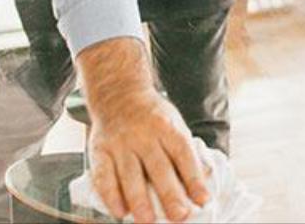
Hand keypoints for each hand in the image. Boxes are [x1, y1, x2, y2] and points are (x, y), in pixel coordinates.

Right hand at [79, 39, 208, 223]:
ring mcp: (121, 142)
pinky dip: (110, 196)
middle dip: (170, 194)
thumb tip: (204, 178)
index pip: (184, 154)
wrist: (119, 93)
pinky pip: (104, 175)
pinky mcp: (100, 150)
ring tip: (147, 220)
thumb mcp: (175, 124)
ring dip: (139, 200)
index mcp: (168, 127)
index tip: (202, 200)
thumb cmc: (153, 116)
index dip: (194, 178)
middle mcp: (144, 134)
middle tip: (179, 216)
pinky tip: (119, 212)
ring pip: (130, 175)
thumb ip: (186, 151)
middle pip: (159, 167)